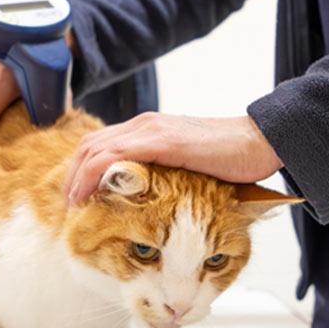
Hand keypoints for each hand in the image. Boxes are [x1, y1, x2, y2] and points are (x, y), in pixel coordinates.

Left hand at [64, 113, 282, 203]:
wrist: (259, 141)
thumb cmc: (229, 158)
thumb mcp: (186, 166)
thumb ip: (164, 174)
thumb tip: (149, 200)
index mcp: (147, 129)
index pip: (101, 143)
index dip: (81, 168)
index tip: (76, 196)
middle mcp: (143, 124)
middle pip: (90, 144)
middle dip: (72, 173)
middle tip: (69, 203)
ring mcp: (151, 130)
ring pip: (95, 148)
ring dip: (77, 176)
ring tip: (73, 202)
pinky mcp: (161, 141)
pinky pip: (114, 154)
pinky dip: (92, 173)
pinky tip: (88, 193)